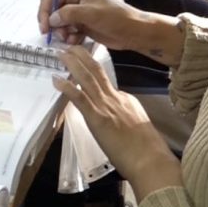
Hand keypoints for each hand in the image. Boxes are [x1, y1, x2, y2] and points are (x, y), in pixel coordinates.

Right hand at [39, 0, 183, 65]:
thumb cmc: (115, 17)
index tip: (45, 27)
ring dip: (61, 33)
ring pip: (57, 22)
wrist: (133, 32)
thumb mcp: (91, 13)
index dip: (44, 12)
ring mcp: (77, 10)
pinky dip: (68, 37)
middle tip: (58, 36)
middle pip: (51, 10)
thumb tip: (51, 19)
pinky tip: (76, 40)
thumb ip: (68, 14)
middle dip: (54, 24)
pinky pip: (66, 30)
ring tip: (71, 39)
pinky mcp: (80, 23)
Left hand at [52, 46, 181, 199]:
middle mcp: (116, 98)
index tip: (82, 64)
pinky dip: (67, 87)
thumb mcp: (139, 125)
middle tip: (70, 45)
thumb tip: (118, 117)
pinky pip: (79, 98)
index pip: (106, 83)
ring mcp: (106, 106)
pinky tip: (56, 79)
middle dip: (82, 56)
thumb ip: (127, 117)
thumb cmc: (148, 151)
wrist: (151, 161)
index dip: (92, 72)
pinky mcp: (98, 118)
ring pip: (87, 78)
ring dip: (72, 63)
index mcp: (126, 100)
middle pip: (97, 71)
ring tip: (61, 52)